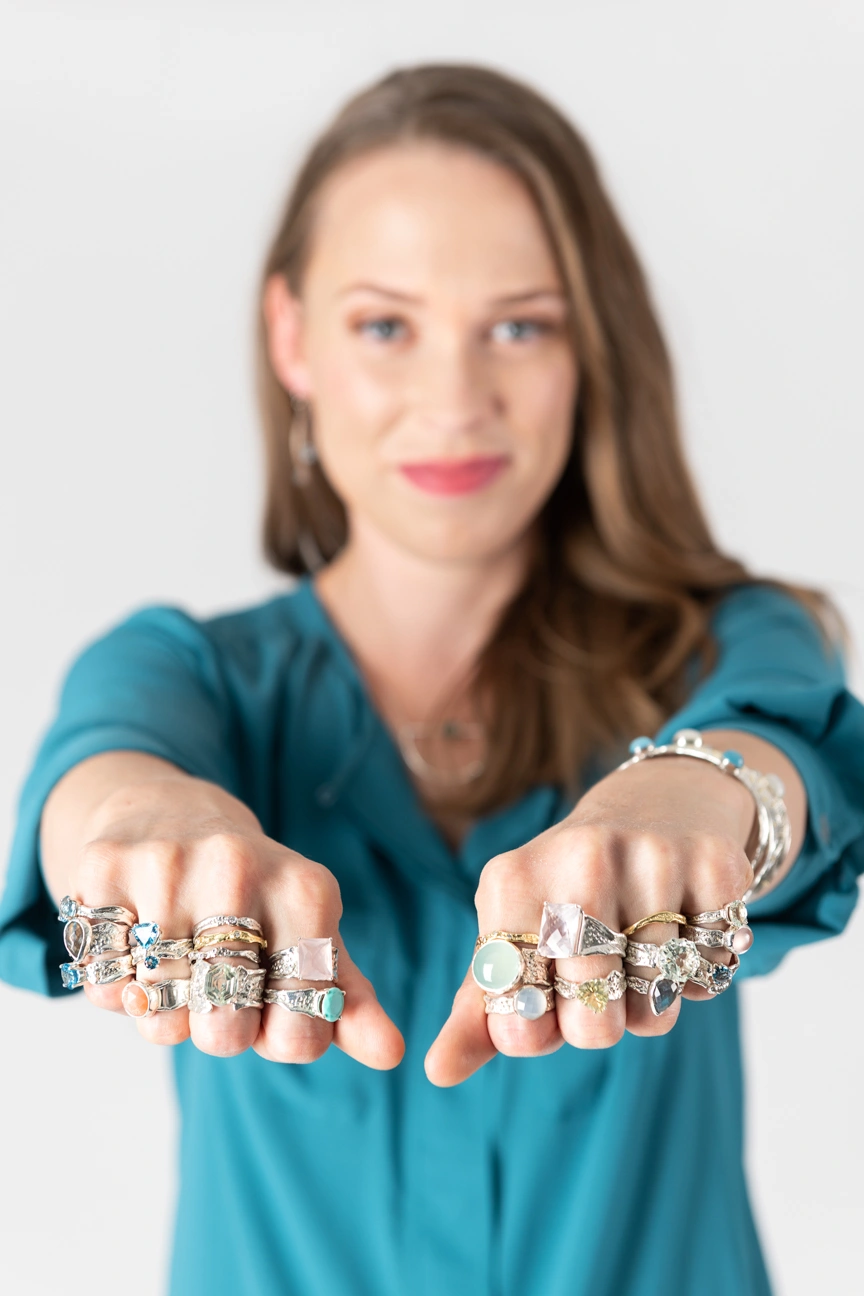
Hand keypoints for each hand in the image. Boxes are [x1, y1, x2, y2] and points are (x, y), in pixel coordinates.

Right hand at [46, 756, 404, 1066]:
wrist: (173, 815)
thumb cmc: (254, 899)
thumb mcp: (311, 937)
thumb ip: (348, 1002)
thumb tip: (391, 1054)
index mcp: (307, 889)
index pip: (301, 1032)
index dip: (280, 1040)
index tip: (273, 1006)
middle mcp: (238, 864)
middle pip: (225, 1032)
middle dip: (220, 1032)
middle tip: (219, 989)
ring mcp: (167, 861)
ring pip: (159, 1013)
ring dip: (164, 1012)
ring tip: (178, 964)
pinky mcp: (104, 865)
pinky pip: (104, 983)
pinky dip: (118, 986)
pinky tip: (137, 943)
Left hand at [425, 730, 781, 1086]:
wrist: (652, 808)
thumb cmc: (568, 894)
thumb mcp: (514, 936)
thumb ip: (479, 1008)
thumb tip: (439, 1072)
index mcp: (511, 880)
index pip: (519, 1020)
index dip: (538, 1030)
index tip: (546, 995)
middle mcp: (580, 857)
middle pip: (593, 1024)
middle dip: (599, 1021)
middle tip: (599, 975)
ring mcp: (651, 856)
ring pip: (656, 1004)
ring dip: (651, 998)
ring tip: (640, 947)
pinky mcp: (714, 863)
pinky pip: (710, 973)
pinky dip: (699, 972)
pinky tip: (682, 927)